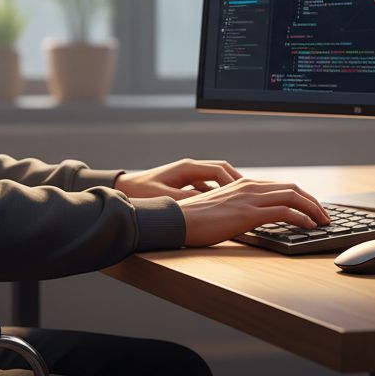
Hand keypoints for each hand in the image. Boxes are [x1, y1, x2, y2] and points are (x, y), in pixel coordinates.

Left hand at [115, 158, 242, 199]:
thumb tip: (208, 203)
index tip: (245, 194)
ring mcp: (187, 176)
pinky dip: (216, 194)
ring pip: (215, 179)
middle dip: (237, 182)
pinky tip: (220, 207)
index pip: (219, 170)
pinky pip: (206, 186)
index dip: (234, 182)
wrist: (123, 190)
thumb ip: (187, 200)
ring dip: (227, 188)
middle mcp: (189, 169)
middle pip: (222, 171)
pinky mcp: (183, 184)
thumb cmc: (140, 192)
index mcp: (187, 168)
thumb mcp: (165, 197)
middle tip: (251, 194)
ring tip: (240, 201)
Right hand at [176, 177, 331, 246]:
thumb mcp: (221, 208)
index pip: (281, 186)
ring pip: (293, 197)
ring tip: (323, 222)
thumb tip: (254, 219)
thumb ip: (239, 208)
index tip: (312, 208)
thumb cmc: (194, 219)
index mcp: (244, 184)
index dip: (301, 197)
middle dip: (312, 202)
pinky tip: (309, 226)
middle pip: (292, 188)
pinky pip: (284, 212)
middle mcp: (250, 186)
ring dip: (313, 209)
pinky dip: (302, 218)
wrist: (177, 220)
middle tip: (324, 215)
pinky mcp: (249, 213)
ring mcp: (250, 199)